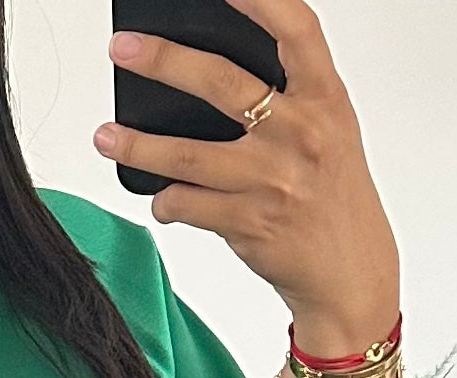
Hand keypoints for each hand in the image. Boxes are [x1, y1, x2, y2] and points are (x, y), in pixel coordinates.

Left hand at [97, 0, 399, 359]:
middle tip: (123, 49)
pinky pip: (188, 205)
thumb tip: (213, 61)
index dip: (259, 0)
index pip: (296, 29)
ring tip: (105, 135)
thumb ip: (290, 91)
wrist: (351, 272)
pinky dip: (166, 200)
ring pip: (187, 155)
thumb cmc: (333, 193)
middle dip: (164, 62)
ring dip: (138, 145)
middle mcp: (301, 134)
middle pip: (222, 83)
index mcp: (326, 98)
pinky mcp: (249, 225)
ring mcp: (273, 182)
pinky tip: (159, 197)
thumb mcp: (330, 128)